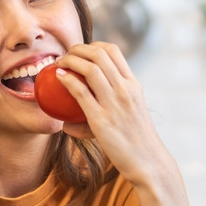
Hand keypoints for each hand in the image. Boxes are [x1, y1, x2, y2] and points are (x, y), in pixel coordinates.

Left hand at [55, 42, 173, 187]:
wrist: (148, 161)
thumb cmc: (136, 140)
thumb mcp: (131, 112)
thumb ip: (112, 103)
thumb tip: (85, 106)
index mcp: (133, 85)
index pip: (113, 51)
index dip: (93, 45)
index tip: (81, 52)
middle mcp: (125, 89)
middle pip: (99, 54)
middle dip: (78, 48)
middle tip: (66, 55)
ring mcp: (114, 103)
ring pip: (90, 68)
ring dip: (70, 60)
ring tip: (60, 63)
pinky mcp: (102, 119)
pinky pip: (80, 92)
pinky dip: (67, 80)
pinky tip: (58, 77)